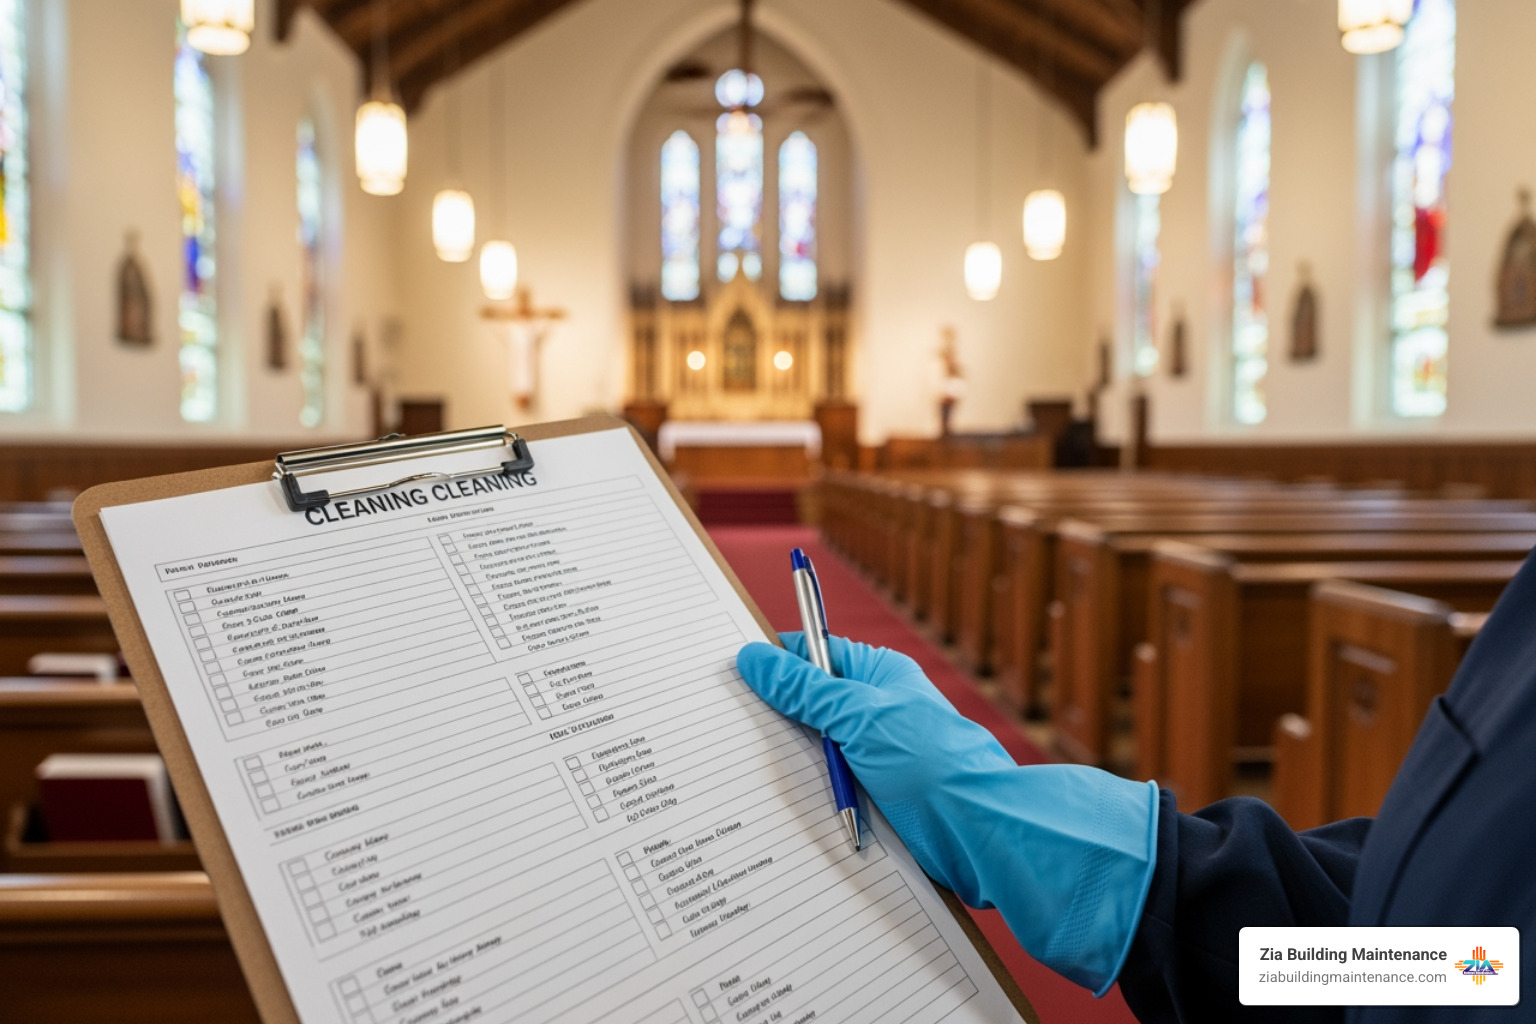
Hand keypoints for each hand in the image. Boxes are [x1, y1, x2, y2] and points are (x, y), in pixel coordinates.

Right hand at [736, 631, 1158, 995]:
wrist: (980, 832)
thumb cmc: (931, 762)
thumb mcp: (858, 715)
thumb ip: (803, 689)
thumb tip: (753, 657)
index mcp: (878, 676)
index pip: (815, 653)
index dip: (775, 660)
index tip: (730, 670)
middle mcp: (877, 712)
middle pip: (810, 704)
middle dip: (773, 716)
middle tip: (724, 727)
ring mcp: (877, 756)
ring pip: (816, 750)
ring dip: (790, 763)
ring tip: (743, 770)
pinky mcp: (876, 796)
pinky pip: (830, 787)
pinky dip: (809, 795)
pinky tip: (779, 806)